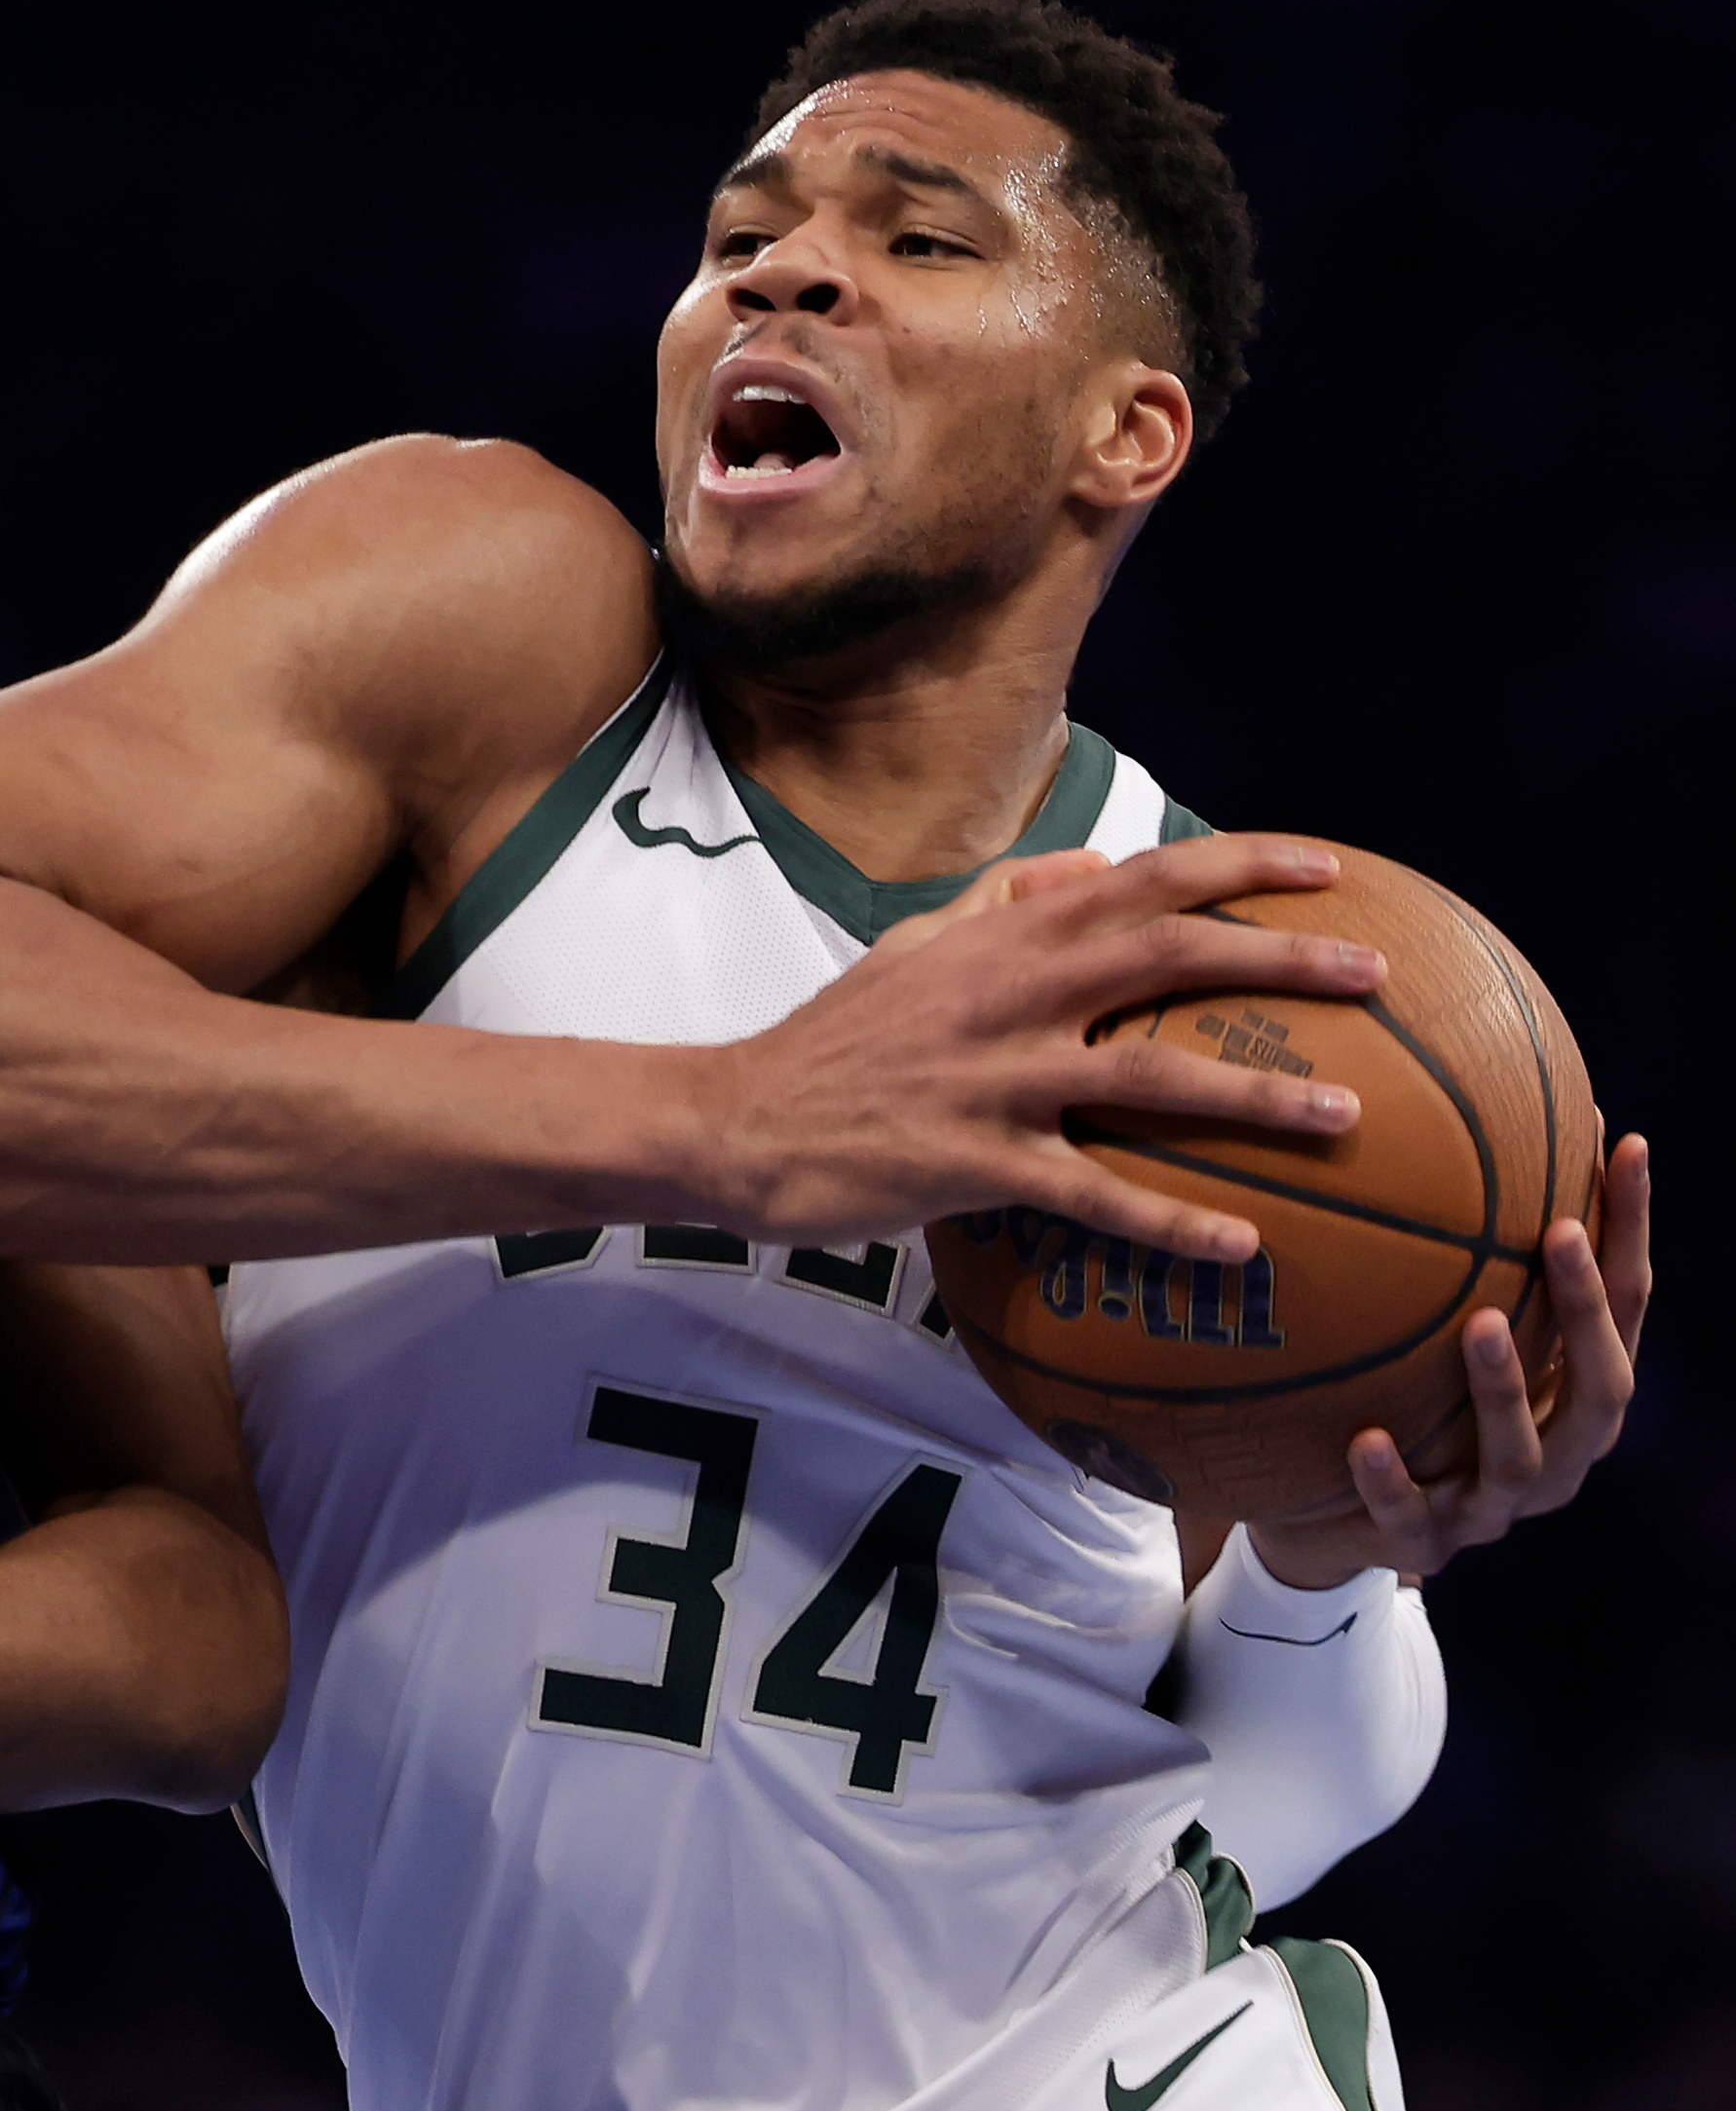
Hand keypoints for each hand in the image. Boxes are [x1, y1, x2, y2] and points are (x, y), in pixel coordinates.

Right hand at [702, 834, 1384, 1262]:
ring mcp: (993, 1080)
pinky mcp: (974, 1163)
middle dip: (1279, 959)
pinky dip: (1169, 1220)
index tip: (1327, 868)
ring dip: (1254, 1095)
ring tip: (1344, 1116)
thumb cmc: (830, 1040)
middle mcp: (1008, 995)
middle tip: (1375, 976)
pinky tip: (1239, 1247)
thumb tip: (1089, 864)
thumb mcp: (909, 946)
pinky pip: (1091, 1194)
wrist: (735, 1120)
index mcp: (1000, 938)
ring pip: (1148, 1077)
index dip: (1239, 866)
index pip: (1140, 878)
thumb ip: (1000, 902)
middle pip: (1166, 956)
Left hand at [1245, 1134, 1650, 1587]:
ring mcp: (1493, 1508)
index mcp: (1574, 1395)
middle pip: (1603, 1385)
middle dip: (1585, 1310)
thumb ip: (1464, 1258)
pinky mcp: (1424, 1547)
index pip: (1625, 1303)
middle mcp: (1557, 1455)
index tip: (1624, 1142)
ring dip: (1504, 1389)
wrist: (1328, 1523)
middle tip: (1556, 1234)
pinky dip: (1391, 1479)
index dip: (1630, 1227)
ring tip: (1478, 1325)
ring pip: (1520, 1458)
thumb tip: (1463, 1108)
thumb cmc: (1403, 1401)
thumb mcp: (1437, 1329)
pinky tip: (1365, 1439)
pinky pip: (1410, 1516)